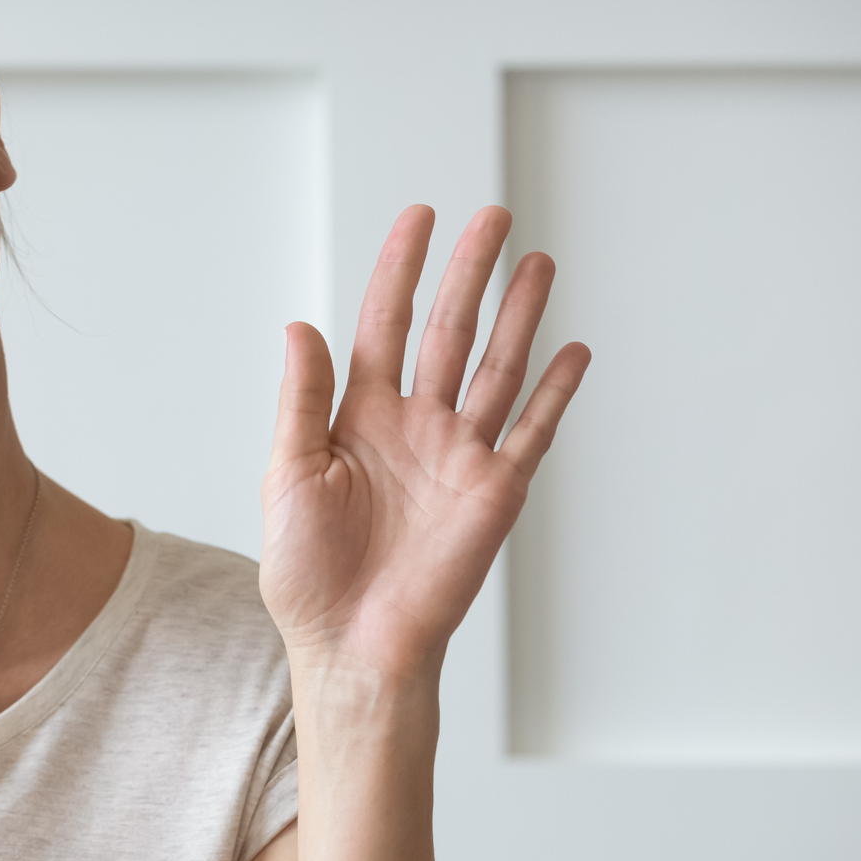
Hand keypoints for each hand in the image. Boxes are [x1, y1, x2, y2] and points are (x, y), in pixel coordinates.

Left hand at [259, 204, 589, 689]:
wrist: (351, 644)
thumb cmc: (307, 574)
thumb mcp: (288, 475)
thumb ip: (301, 399)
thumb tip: (300, 325)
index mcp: (358, 417)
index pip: (385, 324)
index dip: (401, 269)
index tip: (420, 217)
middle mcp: (415, 426)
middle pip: (449, 331)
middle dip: (469, 273)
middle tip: (492, 216)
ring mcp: (459, 455)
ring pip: (496, 367)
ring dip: (517, 314)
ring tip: (537, 260)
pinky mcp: (496, 492)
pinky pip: (532, 430)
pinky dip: (554, 390)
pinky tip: (572, 348)